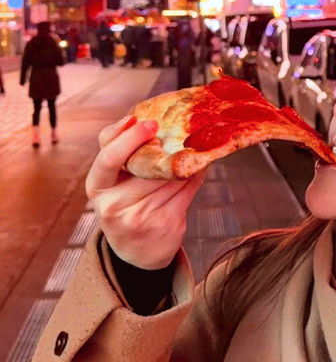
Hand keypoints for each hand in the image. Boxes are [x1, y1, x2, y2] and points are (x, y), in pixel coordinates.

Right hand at [85, 116, 205, 269]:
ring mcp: (139, 216)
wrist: (137, 253)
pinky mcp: (165, 222)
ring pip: (171, 175)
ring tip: (192, 148)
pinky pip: (187, 189)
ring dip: (184, 161)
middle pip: (147, 165)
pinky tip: (197, 168)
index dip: (127, 137)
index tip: (145, 121)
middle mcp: (114, 204)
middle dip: (165, 147)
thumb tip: (156, 123)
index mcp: (98, 187)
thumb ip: (126, 155)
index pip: (108, 157)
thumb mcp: (114, 183)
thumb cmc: (126, 205)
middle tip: (179, 131)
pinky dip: (195, 175)